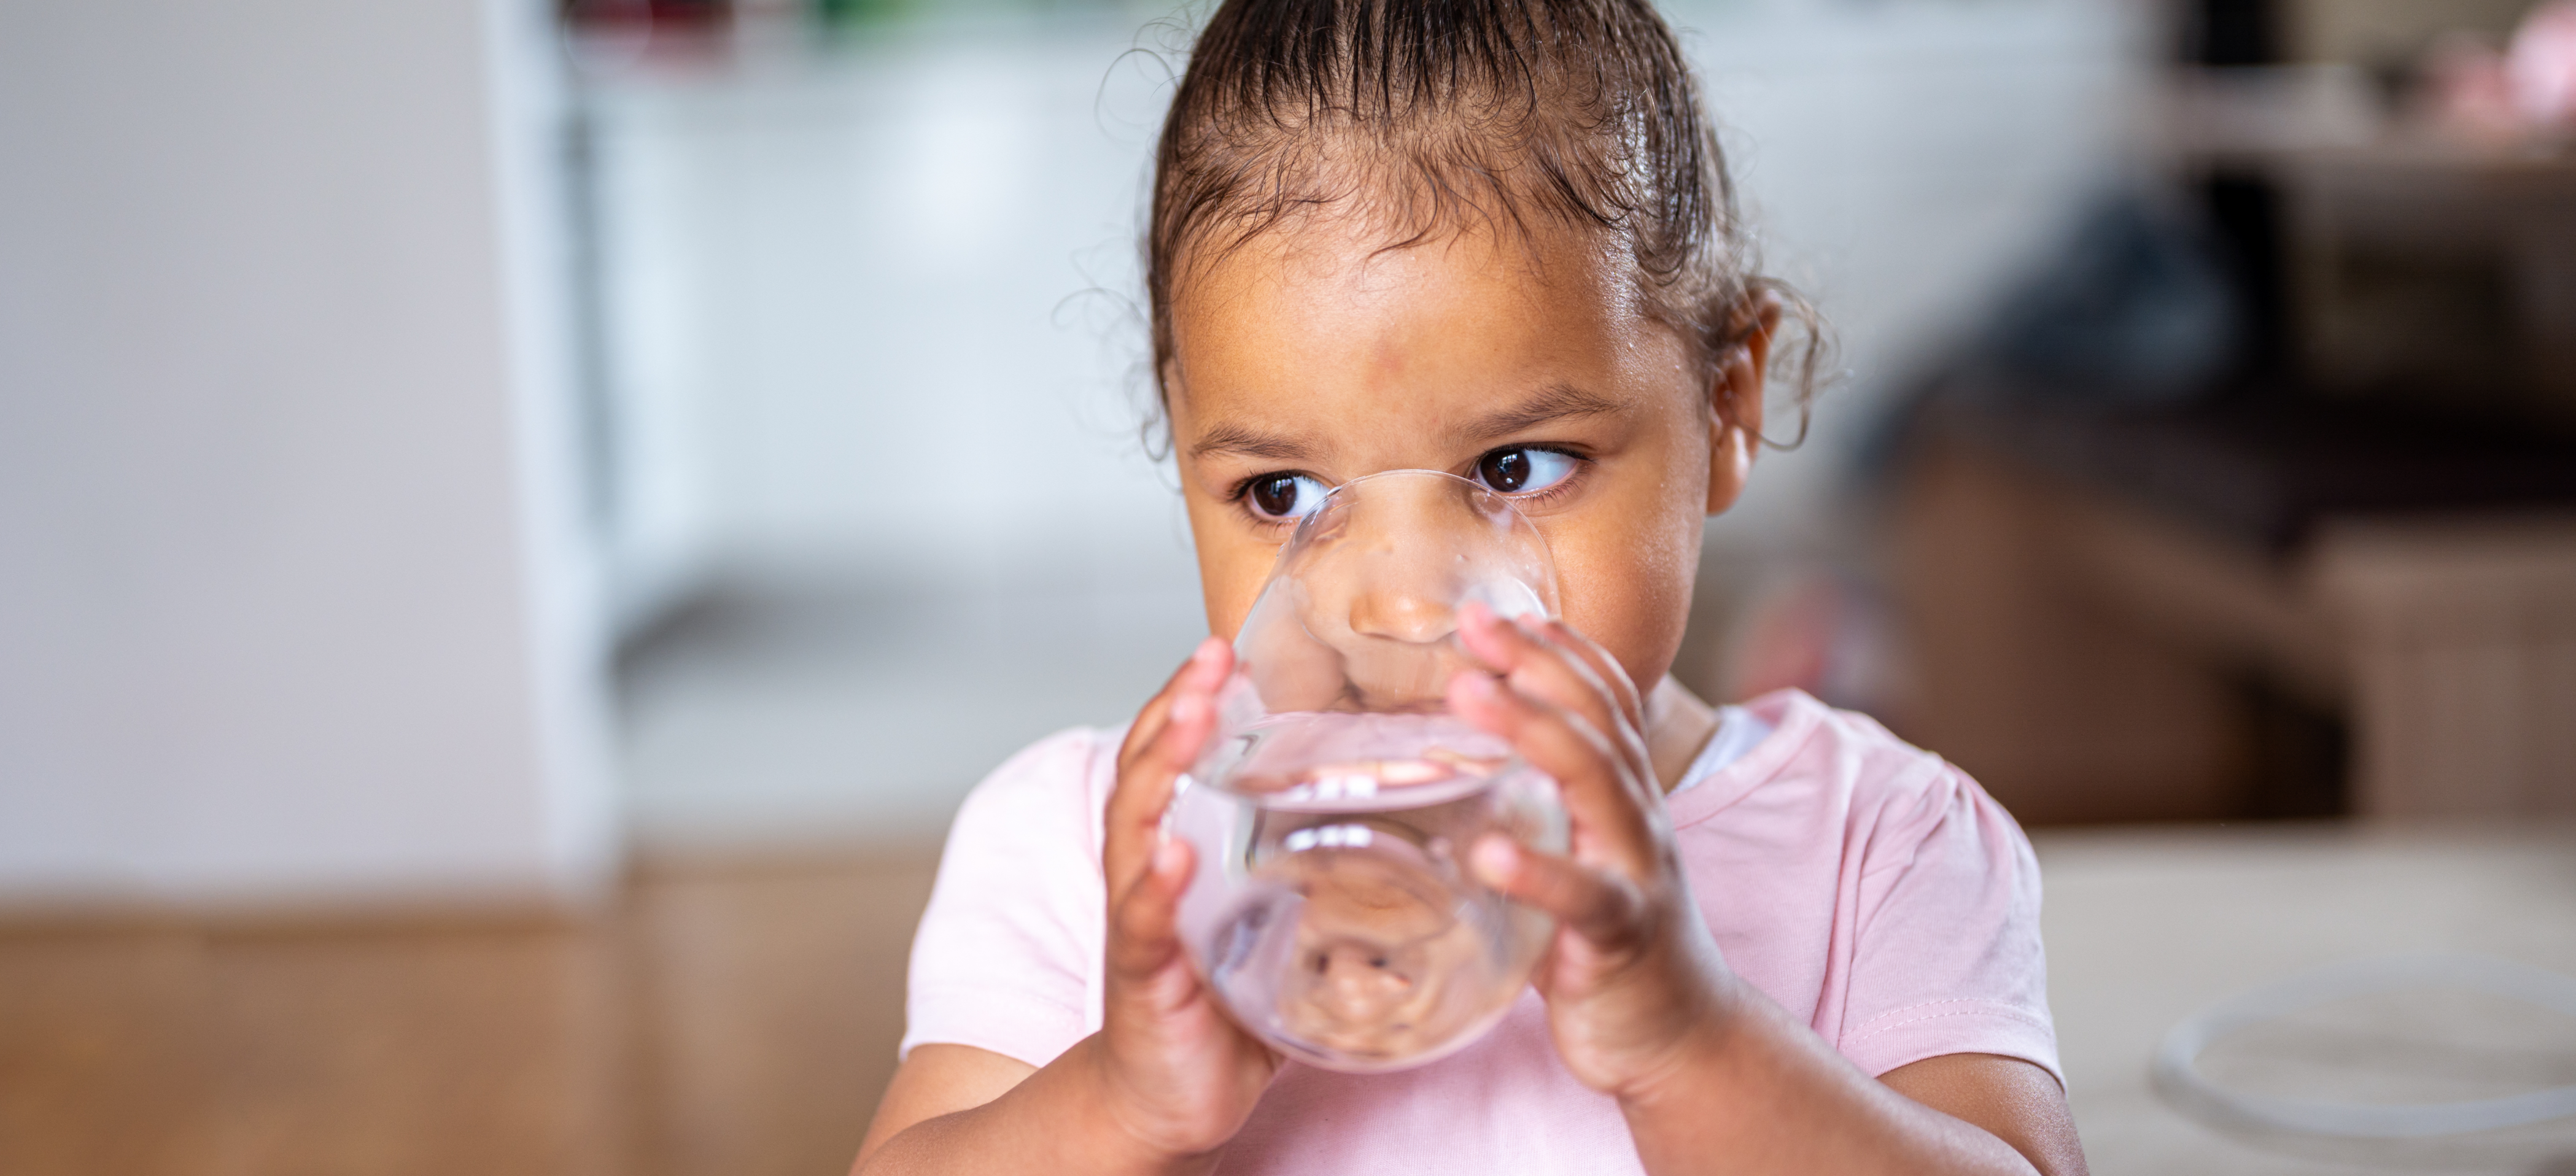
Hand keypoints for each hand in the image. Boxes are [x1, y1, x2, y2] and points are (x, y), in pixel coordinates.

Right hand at [1088, 637, 1279, 1163]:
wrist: (1165, 1098)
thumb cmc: (1219, 1009)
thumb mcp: (1274, 932)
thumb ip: (1323, 890)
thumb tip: (1413, 855)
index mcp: (1176, 853)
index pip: (1173, 759)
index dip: (1192, 701)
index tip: (1222, 648)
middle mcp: (1147, 874)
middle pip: (1146, 771)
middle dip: (1175, 710)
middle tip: (1209, 660)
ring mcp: (1140, 922)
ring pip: (1136, 830)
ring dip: (1161, 770)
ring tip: (1189, 721)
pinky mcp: (1143, 977)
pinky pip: (1145, 923)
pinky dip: (1156, 885)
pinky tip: (1172, 852)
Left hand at [1445, 605, 1743, 1099]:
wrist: (1680, 1035)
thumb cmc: (1609, 940)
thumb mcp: (1572, 855)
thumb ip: (1526, 811)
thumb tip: (1442, 772)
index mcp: (1622, 795)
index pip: (1602, 700)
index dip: (1557, 649)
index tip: (1501, 609)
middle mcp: (1637, 818)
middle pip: (1595, 720)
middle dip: (1536, 663)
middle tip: (1474, 622)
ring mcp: (1636, 871)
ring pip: (1594, 783)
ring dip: (1532, 730)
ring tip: (1470, 692)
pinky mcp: (1623, 936)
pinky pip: (1582, 896)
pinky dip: (1537, 871)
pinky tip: (1490, 853)